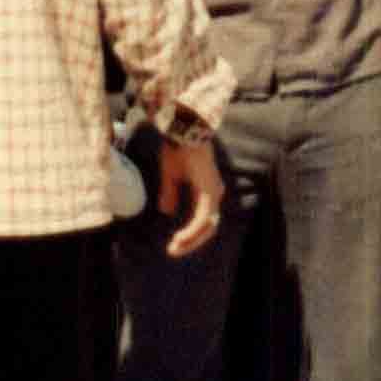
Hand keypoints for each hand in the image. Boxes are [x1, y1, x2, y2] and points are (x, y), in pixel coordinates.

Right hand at [151, 136, 224, 258]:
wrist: (182, 129)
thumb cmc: (177, 146)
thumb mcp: (170, 174)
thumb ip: (170, 192)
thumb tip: (167, 211)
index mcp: (206, 190)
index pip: (203, 220)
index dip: (190, 234)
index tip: (173, 244)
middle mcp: (213, 193)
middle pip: (208, 227)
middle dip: (191, 242)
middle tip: (173, 251)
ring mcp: (213, 192)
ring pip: (208, 226)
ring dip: (192, 240)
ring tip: (175, 247)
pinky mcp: (209, 191)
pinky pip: (203, 219)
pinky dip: (193, 231)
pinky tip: (181, 238)